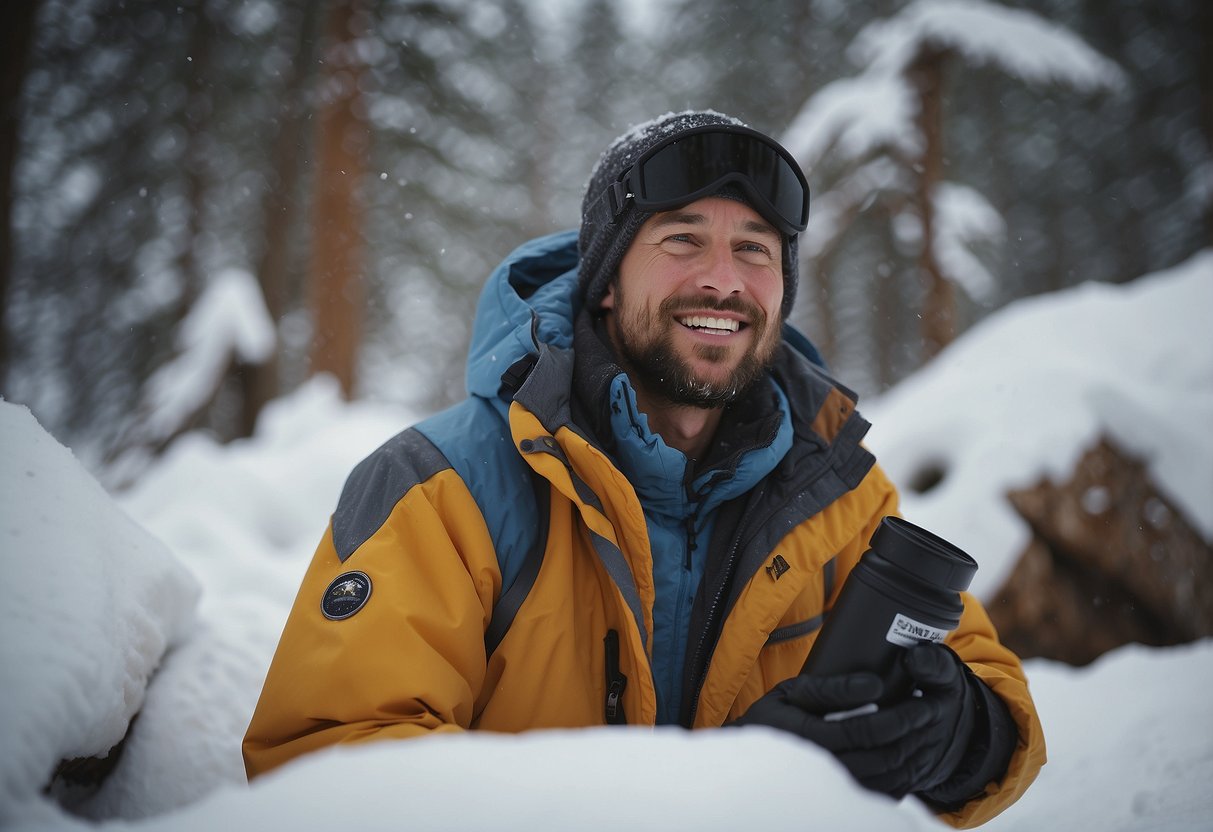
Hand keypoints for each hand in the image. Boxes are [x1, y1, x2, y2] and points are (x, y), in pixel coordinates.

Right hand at [733, 643, 977, 799]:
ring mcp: (831, 791)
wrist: (750, 764)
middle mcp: (821, 769)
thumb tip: (875, 685)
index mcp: (808, 737)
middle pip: (881, 757)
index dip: (898, 716)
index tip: (919, 700)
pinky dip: (902, 778)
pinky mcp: (840, 802)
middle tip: (929, 712)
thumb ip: (831, 689)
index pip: (864, 730)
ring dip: (911, 754)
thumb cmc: (772, 720)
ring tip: (924, 731)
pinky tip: (909, 756)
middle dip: (911, 733)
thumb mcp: (792, 692)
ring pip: (886, 780)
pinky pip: (880, 796)